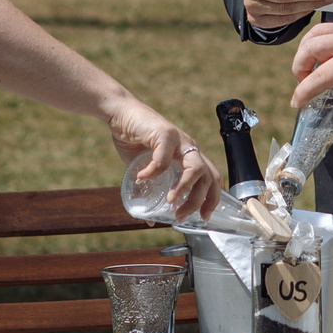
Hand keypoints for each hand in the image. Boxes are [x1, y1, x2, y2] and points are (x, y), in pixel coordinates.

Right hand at [105, 100, 222, 221]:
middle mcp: (189, 147)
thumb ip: (151, 190)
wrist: (120, 113)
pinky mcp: (165, 132)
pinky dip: (152, 173)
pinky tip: (141, 178)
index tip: (203, 218)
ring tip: (169, 202)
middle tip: (181, 216)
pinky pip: (163, 159)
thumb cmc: (133, 140)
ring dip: (184, 189)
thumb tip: (151, 219)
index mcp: (189, 155)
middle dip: (198, 201)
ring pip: (196, 168)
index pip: (212, 178)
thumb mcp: (145, 171)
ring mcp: (179, 139)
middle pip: (208, 176)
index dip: (212, 199)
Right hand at [291, 22, 332, 138]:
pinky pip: (331, 31)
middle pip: (312, 46)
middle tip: (304, 85)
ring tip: (310, 70)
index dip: (304, 91)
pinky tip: (324, 60)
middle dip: (301, 67)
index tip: (297, 103)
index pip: (320, 75)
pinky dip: (321, 43)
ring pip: (318, 32)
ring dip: (308, 51)